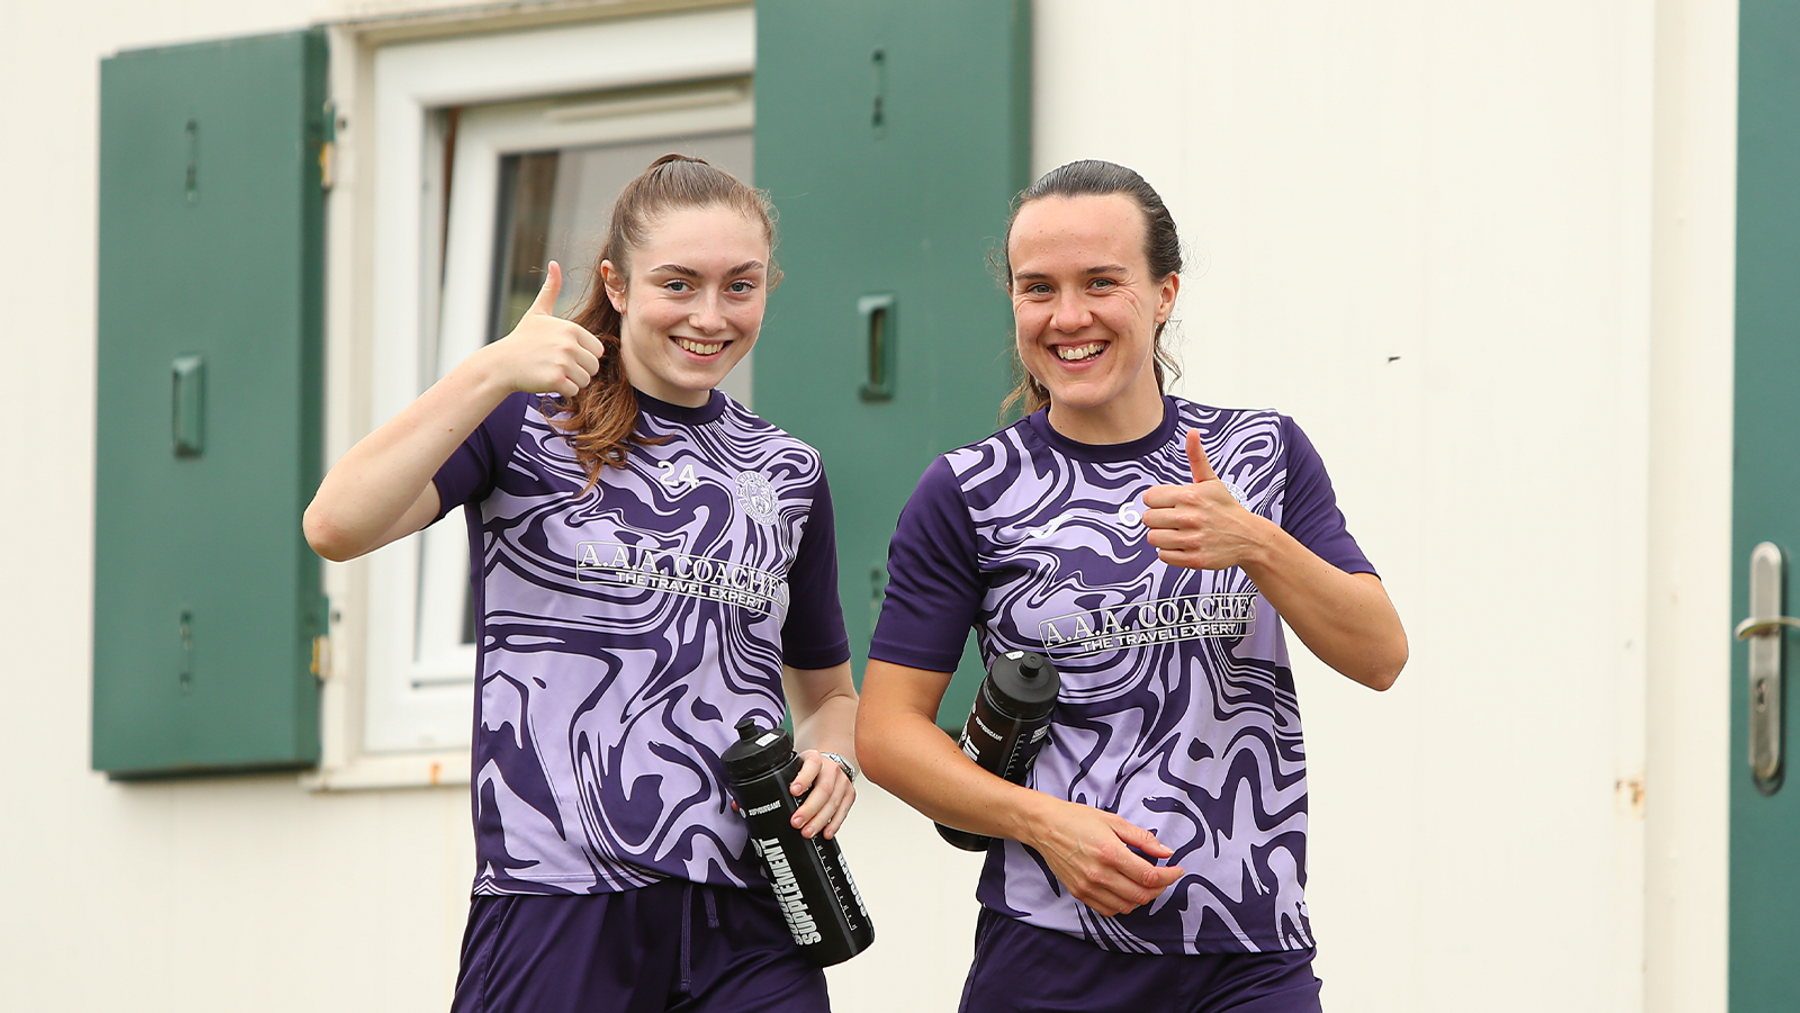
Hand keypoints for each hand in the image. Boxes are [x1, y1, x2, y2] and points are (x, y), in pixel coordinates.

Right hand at [474, 261, 606, 396]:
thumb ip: (551, 289)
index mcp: (572, 328)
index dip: (583, 355)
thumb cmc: (522, 339)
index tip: (562, 353)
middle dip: (579, 370)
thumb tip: (554, 263)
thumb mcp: (538, 312)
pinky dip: (563, 391)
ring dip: (571, 381)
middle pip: (593, 367)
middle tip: (556, 365)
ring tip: (551, 372)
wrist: (501, 363)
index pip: (597, 351)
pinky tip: (546, 381)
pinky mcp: (556, 379)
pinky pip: (574, 391)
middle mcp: (569, 344)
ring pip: (585, 380)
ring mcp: (563, 361)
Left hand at [788, 749, 856, 839]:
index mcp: (815, 759)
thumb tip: (773, 797)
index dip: (803, 779)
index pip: (811, 766)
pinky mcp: (849, 794)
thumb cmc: (810, 768)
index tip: (793, 791)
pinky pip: (843, 811)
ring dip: (820, 820)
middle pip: (823, 790)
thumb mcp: (798, 766)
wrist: (830, 765)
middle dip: (809, 809)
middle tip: (797, 822)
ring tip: (807, 831)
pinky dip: (834, 824)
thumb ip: (789, 777)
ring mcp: (842, 782)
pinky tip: (825, 832)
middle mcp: (831, 769)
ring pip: (833, 803)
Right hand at [1025, 799, 1184, 916]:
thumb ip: (1142, 838)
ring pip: (1127, 906)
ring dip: (1143, 897)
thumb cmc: (1078, 819)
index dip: (1169, 876)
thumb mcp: (1113, 821)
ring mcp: (1088, 887)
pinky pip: (1109, 910)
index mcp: (1110, 852)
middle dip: (1160, 888)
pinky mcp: (1079, 893)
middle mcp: (1099, 874)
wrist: (1045, 827)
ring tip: (1145, 883)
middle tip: (1164, 877)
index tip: (1177, 870)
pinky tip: (1126, 890)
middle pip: (1141, 895)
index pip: (1149, 876)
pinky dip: (1123, 904)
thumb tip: (1166, 852)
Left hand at [1141, 430, 1268, 570]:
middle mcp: (1189, 517)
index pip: (1148, 497)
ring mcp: (1192, 540)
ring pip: (1153, 538)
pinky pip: (1163, 556)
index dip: (1157, 500)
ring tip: (1178, 532)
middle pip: (1148, 518)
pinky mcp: (1195, 559)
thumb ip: (1196, 457)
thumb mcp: (1211, 481)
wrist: (1249, 537)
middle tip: (1174, 519)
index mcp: (1190, 495)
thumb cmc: (1225, 507)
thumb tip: (1192, 432)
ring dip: (1163, 536)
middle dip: (1158, 518)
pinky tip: (1184, 545)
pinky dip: (1170, 552)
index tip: (1169, 503)